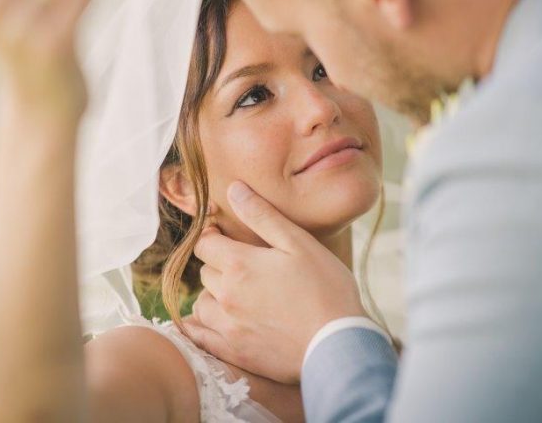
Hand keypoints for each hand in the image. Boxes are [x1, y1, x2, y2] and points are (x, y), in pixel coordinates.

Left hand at [185, 181, 366, 383]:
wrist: (339, 344)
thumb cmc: (325, 288)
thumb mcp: (298, 243)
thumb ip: (262, 215)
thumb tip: (234, 189)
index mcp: (239, 264)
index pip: (204, 243)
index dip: (213, 236)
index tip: (225, 237)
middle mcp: (226, 295)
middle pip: (204, 272)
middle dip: (218, 265)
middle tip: (243, 265)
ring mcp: (228, 327)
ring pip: (202, 303)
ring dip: (213, 295)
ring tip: (237, 295)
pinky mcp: (234, 352)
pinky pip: (201, 337)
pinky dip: (202, 327)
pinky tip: (218, 323)